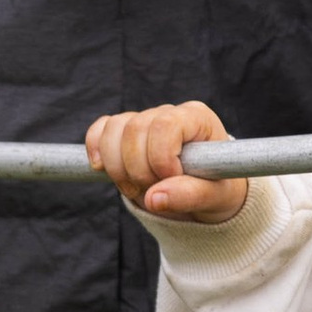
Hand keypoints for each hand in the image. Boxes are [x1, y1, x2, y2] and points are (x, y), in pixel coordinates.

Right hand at [86, 100, 248, 222]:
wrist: (204, 192)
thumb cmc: (215, 189)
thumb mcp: (214, 197)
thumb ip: (188, 196)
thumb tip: (153, 199)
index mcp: (198, 119)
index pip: (165, 125)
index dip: (160, 157)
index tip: (171, 179)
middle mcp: (170, 113)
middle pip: (134, 129)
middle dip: (138, 169)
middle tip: (153, 192)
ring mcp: (145, 119)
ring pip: (113, 130)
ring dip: (118, 168)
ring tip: (136, 189)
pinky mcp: (125, 131)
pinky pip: (100, 130)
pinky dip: (96, 150)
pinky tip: (101, 168)